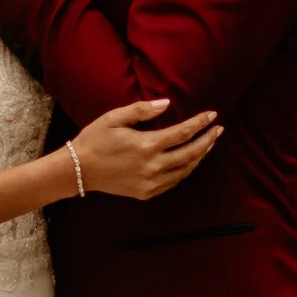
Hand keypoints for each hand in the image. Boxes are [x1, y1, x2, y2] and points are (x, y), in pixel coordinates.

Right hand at [72, 97, 221, 201]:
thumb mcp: (115, 118)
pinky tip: (189, 161)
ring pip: (185, 170)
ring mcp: (151, 182)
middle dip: (208, 140)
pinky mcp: (146, 193)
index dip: (200, 123)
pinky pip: (174, 182)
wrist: (78, 170)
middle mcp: (153, 166)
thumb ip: (142, 110)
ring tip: (208, 144)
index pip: (183, 133)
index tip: (212, 115)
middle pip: (191, 153)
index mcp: (147, 145)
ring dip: (199, 156)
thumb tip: (166, 103)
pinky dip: (185, 170)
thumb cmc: (95, 139)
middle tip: (218, 130)